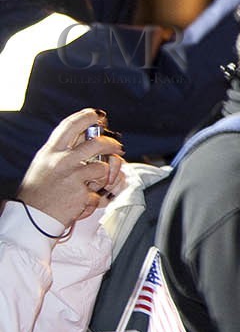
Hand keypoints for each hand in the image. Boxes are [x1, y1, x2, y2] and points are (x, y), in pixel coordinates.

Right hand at [16, 108, 123, 226]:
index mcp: (49, 152)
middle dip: (111, 143)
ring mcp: (72, 176)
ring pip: (103, 166)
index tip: (97, 114)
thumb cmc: (38, 192)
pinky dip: (98, 196)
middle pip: (96, 143)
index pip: (69, 126)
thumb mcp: (44, 165)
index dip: (86, 116)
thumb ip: (62, 153)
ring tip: (104, 178)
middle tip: (117, 147)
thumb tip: (85, 140)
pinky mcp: (81, 192)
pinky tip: (88, 200)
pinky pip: (99, 191)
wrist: (31, 217)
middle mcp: (61, 160)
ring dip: (109, 172)